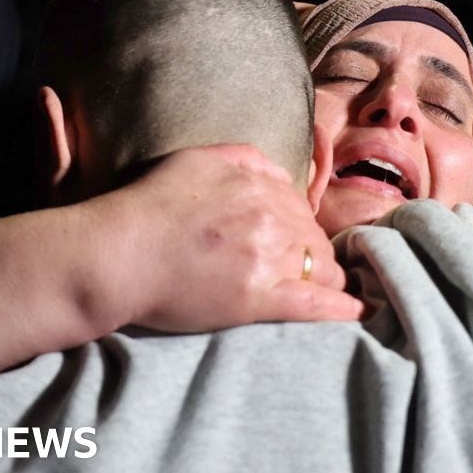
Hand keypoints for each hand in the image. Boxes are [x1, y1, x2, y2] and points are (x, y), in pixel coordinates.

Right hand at [81, 144, 363, 332]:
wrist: (115, 253)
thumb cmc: (145, 208)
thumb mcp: (195, 160)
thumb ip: (244, 159)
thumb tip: (282, 172)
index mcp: (256, 182)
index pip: (301, 205)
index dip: (300, 226)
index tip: (295, 241)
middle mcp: (268, 215)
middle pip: (315, 236)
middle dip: (314, 253)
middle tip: (304, 270)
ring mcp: (266, 257)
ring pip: (322, 267)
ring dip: (327, 279)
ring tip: (327, 292)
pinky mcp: (258, 298)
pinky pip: (315, 304)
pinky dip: (341, 310)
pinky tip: (357, 314)